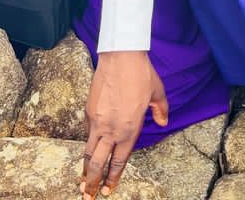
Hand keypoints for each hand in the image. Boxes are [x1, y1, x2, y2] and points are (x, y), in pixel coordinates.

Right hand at [82, 51, 167, 197]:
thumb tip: (163, 121)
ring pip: (88, 151)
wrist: (121, 57)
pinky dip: (86, 144)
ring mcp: (97, 121)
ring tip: (81, 182)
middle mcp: (111, 130)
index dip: (113, 178)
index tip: (107, 190)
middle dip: (92, 182)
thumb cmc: (142, 75)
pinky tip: (86, 151)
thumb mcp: (158, 93)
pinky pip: (86, 132)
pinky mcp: (88, 111)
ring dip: (84, 169)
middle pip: (98, 163)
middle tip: (88, 195)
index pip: (119, 161)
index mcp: (130, 130)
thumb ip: (160, 110)